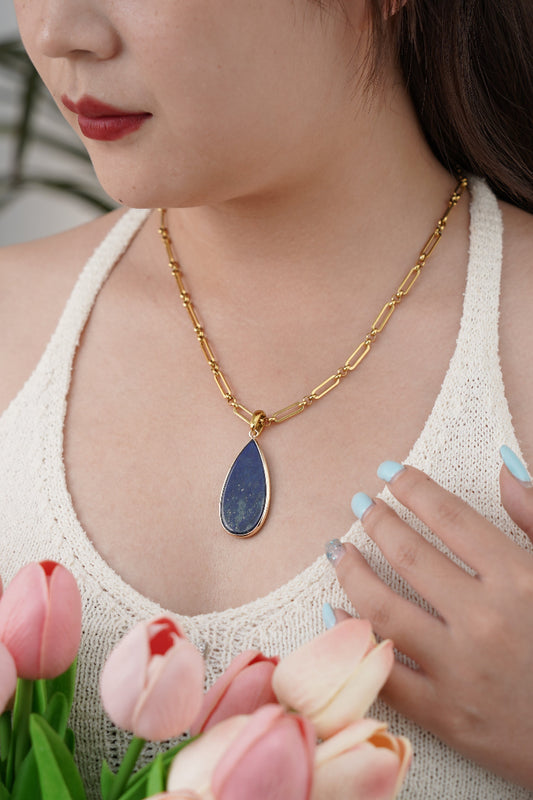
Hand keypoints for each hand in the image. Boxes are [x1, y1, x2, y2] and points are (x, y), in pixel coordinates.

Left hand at [327, 450, 532, 788]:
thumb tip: (503, 465)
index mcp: (518, 580)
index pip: (449, 517)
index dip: (413, 487)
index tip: (391, 472)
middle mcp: (484, 620)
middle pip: (409, 555)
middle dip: (377, 520)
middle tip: (361, 504)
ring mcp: (459, 669)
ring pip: (383, 607)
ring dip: (352, 570)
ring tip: (338, 549)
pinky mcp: (444, 714)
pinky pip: (382, 671)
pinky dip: (351, 638)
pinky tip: (334, 612)